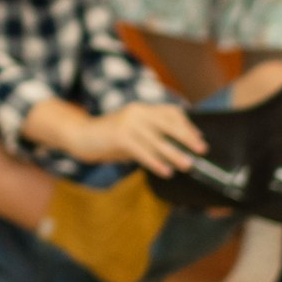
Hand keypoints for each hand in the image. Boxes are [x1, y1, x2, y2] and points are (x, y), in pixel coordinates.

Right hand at [84, 98, 206, 175]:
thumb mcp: (133, 133)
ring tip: (187, 165)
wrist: (80, 136)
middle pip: (168, 123)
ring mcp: (128, 123)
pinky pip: (143, 151)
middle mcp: (137, 112)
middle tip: (201, 150)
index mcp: (142, 109)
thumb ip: (150, 137)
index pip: (171, 112)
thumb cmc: (109, 139)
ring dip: (175, 153)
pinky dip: (156, 162)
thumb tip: (177, 151)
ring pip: (158, 139)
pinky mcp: (119, 136)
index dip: (187, 125)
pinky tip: (165, 172)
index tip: (199, 138)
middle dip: (187, 137)